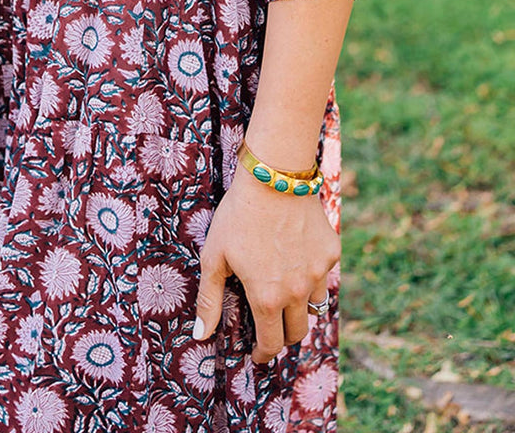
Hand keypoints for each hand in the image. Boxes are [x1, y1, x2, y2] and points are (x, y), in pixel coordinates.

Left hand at [193, 158, 339, 363]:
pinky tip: (295, 259)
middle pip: (297, 331)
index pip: (271, 342)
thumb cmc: (238, 216)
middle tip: (269, 325)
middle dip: (282, 335)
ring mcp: (318, 272)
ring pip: (314, 306)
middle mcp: (298, 291)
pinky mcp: (331, 252)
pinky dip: (311, 276)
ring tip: (283, 294)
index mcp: (268, 297)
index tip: (257, 353)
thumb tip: (201, 335)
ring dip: (299, 308)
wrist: (273, 178)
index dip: (263, 353)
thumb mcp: (214, 257)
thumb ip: (209, 299)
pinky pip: (323, 275)